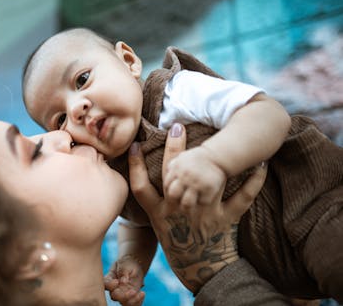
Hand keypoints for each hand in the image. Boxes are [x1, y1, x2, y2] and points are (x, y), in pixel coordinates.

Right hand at [104, 255, 144, 305]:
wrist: (135, 264)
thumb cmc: (127, 263)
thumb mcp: (125, 264)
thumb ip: (123, 271)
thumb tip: (123, 281)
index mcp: (110, 279)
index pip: (105, 284)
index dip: (110, 285)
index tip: (117, 281)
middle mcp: (114, 289)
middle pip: (114, 297)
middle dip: (123, 296)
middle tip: (132, 291)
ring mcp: (122, 294)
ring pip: (124, 303)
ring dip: (132, 300)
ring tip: (140, 293)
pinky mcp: (130, 297)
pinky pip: (133, 304)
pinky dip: (138, 302)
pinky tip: (142, 293)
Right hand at [128, 123, 266, 292]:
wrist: (199, 269)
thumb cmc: (175, 242)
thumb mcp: (158, 222)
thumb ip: (153, 199)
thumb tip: (144, 166)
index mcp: (158, 213)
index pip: (140, 187)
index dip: (135, 165)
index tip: (136, 144)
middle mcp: (177, 212)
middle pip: (172, 178)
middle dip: (173, 151)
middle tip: (177, 127)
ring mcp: (201, 215)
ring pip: (206, 183)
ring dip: (213, 159)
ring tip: (218, 138)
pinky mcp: (224, 221)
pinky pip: (241, 200)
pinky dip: (253, 183)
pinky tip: (260, 165)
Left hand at [164, 145, 226, 207]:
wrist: (216, 156)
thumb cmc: (197, 158)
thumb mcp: (182, 158)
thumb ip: (172, 168)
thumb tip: (166, 177)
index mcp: (177, 169)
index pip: (166, 185)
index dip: (170, 191)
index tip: (176, 193)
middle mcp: (185, 176)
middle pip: (173, 195)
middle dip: (175, 200)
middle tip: (181, 200)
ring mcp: (197, 182)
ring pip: (187, 203)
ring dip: (188, 205)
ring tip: (192, 203)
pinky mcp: (209, 187)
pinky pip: (203, 202)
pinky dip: (203, 200)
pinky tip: (205, 196)